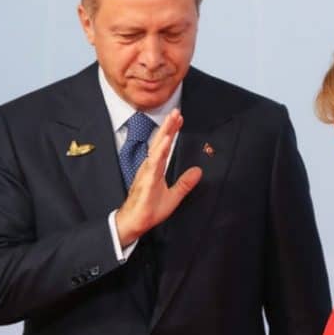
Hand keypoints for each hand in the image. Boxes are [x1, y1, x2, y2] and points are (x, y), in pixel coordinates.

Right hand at [115, 109, 202, 245]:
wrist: (135, 223)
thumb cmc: (149, 210)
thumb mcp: (173, 196)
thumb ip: (185, 183)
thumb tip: (198, 171)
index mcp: (155, 168)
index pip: (165, 146)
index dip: (171, 132)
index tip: (178, 118)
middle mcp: (150, 166)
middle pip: (160, 142)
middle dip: (168, 126)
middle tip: (176, 111)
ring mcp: (147, 172)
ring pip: (156, 148)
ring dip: (164, 133)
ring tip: (172, 120)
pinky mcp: (146, 180)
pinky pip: (154, 163)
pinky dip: (160, 150)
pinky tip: (166, 141)